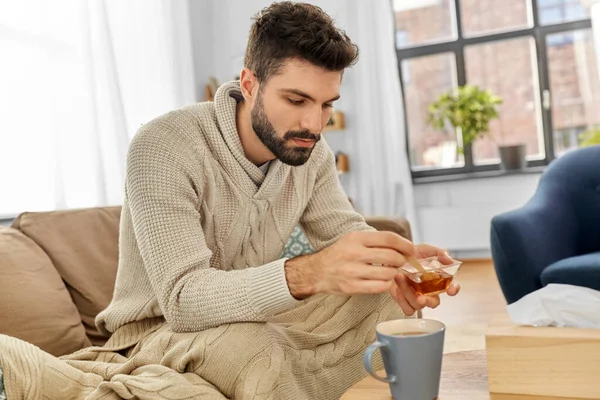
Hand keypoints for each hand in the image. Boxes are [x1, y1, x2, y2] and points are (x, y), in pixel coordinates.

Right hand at [284, 231, 412, 298]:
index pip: (389, 238)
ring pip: (388, 274)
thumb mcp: (353, 239)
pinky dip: (386, 284)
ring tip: (389, 271)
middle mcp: (354, 253)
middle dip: (401, 260)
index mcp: (356, 238)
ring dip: (394, 273)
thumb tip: (403, 245)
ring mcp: (353, 271)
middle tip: (401, 262)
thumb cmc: (340, 254)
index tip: (410, 249)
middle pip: (391, 256)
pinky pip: (380, 287)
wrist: (316, 271)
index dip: (404, 244)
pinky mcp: (352, 287)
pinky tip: (382, 281)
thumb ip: (376, 240)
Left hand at [388, 244, 460, 315]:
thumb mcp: (426, 250)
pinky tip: (398, 288)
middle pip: (434, 303)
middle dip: (428, 301)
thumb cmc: (412, 255)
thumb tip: (449, 259)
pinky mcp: (405, 301)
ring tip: (400, 277)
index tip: (450, 290)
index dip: (453, 289)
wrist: (394, 257)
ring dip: (408, 293)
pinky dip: (402, 300)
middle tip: (421, 297)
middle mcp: (429, 291)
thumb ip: (439, 253)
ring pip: (418, 306)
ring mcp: (417, 297)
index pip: (451, 287)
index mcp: (438, 280)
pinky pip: (408, 309)